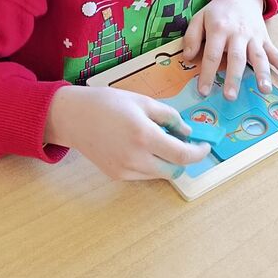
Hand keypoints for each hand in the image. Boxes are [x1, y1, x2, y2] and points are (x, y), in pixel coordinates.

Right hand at [44, 86, 209, 180]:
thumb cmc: (107, 103)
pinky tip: (139, 147)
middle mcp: (136, 158)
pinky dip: (150, 164)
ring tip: (157, 141)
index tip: (204, 146)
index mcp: (144, 135)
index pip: (183, 155)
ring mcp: (125, 170)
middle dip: (184, 159)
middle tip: (183, 143)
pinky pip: (143, 174)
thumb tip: (187, 132)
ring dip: (167, 161)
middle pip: (174, 170)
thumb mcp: (142, 101)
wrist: (72, 117)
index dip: (198, 153)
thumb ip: (169, 117)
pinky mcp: (117, 175)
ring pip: (159, 174)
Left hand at [182, 0, 277, 99]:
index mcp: (219, 28)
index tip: (204, 91)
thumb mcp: (199, 17)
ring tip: (265, 90)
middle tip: (231, 97)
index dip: (208, 73)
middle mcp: (238, 33)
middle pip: (236, 58)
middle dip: (234, 78)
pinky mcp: (265, 38)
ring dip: (262, 74)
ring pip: (259, 56)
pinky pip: (275, 53)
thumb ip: (192, 37)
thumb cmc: (218, 11)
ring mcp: (254, 36)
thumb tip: (187, 57)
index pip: (212, 54)